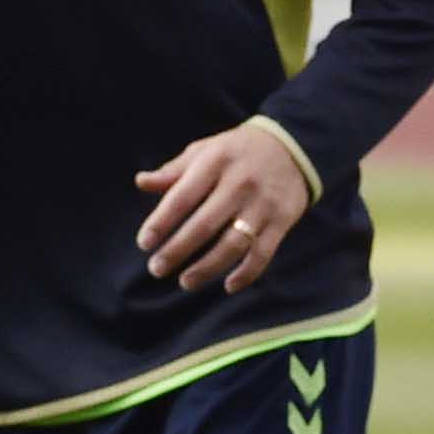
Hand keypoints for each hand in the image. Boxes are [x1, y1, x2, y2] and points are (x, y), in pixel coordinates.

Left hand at [134, 125, 313, 295]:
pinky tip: (228, 286)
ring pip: (232, 244)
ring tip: (185, 282)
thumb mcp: (205, 151)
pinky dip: (246, 274)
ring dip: (207, 268)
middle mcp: (240, 183)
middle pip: (204, 225)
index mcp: (215, 162)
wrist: (292, 147)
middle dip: (177, 251)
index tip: (144, 243)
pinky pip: (262, 254)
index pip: (182, 197)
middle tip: (157, 269)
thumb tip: (141, 182)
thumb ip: (174, 171)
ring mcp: (262, 204)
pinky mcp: (281, 221)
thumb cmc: (236, 152)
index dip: (161, 222)